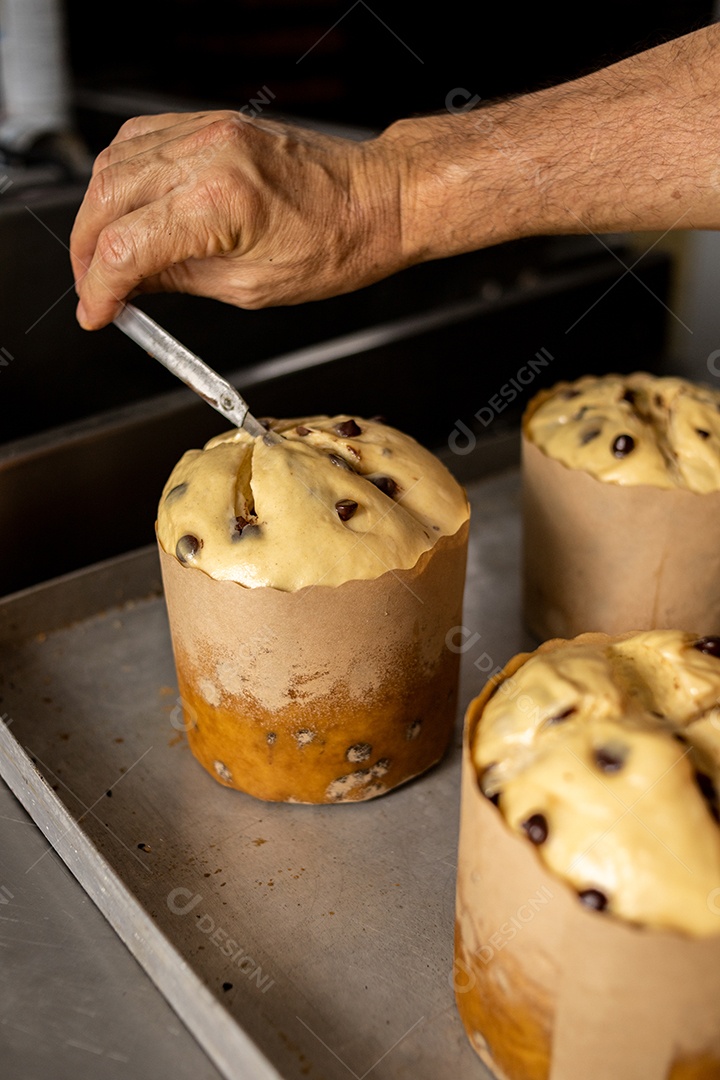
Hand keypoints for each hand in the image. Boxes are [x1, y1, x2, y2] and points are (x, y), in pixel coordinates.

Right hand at [70, 110, 404, 328]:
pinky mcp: (211, 121)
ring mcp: (208, 129)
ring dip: (98, 214)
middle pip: (106, 199)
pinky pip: (141, 141)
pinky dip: (123, 179)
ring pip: (114, 164)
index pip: (124, 246)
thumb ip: (179, 281)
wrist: (377, 199)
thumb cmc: (336, 245)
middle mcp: (207, 154)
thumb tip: (130, 286)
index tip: (96, 313)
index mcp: (220, 202)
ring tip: (110, 255)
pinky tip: (130, 210)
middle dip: (88, 252)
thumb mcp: (250, 288)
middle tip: (97, 289)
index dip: (98, 288)